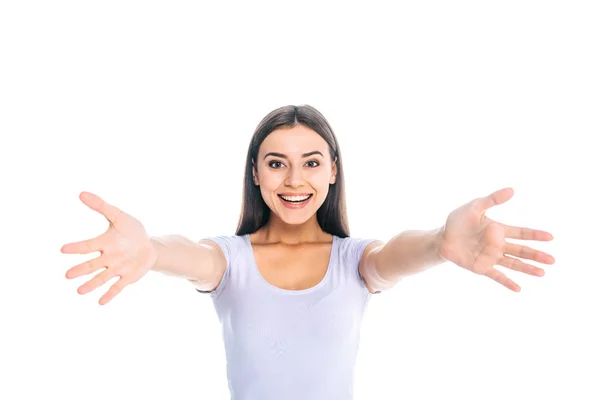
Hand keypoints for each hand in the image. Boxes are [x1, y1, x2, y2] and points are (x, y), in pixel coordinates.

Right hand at [62, 192, 156, 304]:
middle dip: (81, 270)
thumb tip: (81, 193)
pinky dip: (109, 294)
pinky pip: (117, 287)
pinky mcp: (127, 277)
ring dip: (91, 284)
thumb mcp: (119, 216)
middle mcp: (107, 257)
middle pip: (92, 265)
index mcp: (104, 243)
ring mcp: (117, 268)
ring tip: (79, 291)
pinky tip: (101, 302)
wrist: (148, 245)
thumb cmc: (131, 230)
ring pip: (101, 277)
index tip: (63, 249)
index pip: (88, 246)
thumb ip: (102, 206)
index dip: (76, 248)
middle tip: (68, 275)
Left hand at [439, 187, 554, 291]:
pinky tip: (518, 288)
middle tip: (552, 260)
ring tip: (541, 273)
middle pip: (521, 250)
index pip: (521, 232)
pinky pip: (496, 275)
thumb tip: (512, 190)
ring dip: (527, 269)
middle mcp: (497, 245)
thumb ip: (492, 199)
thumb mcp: (474, 207)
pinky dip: (507, 282)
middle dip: (536, 255)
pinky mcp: (481, 267)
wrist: (441, 237)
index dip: (535, 235)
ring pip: (513, 264)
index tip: (550, 237)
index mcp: (498, 230)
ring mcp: (490, 257)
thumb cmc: (458, 221)